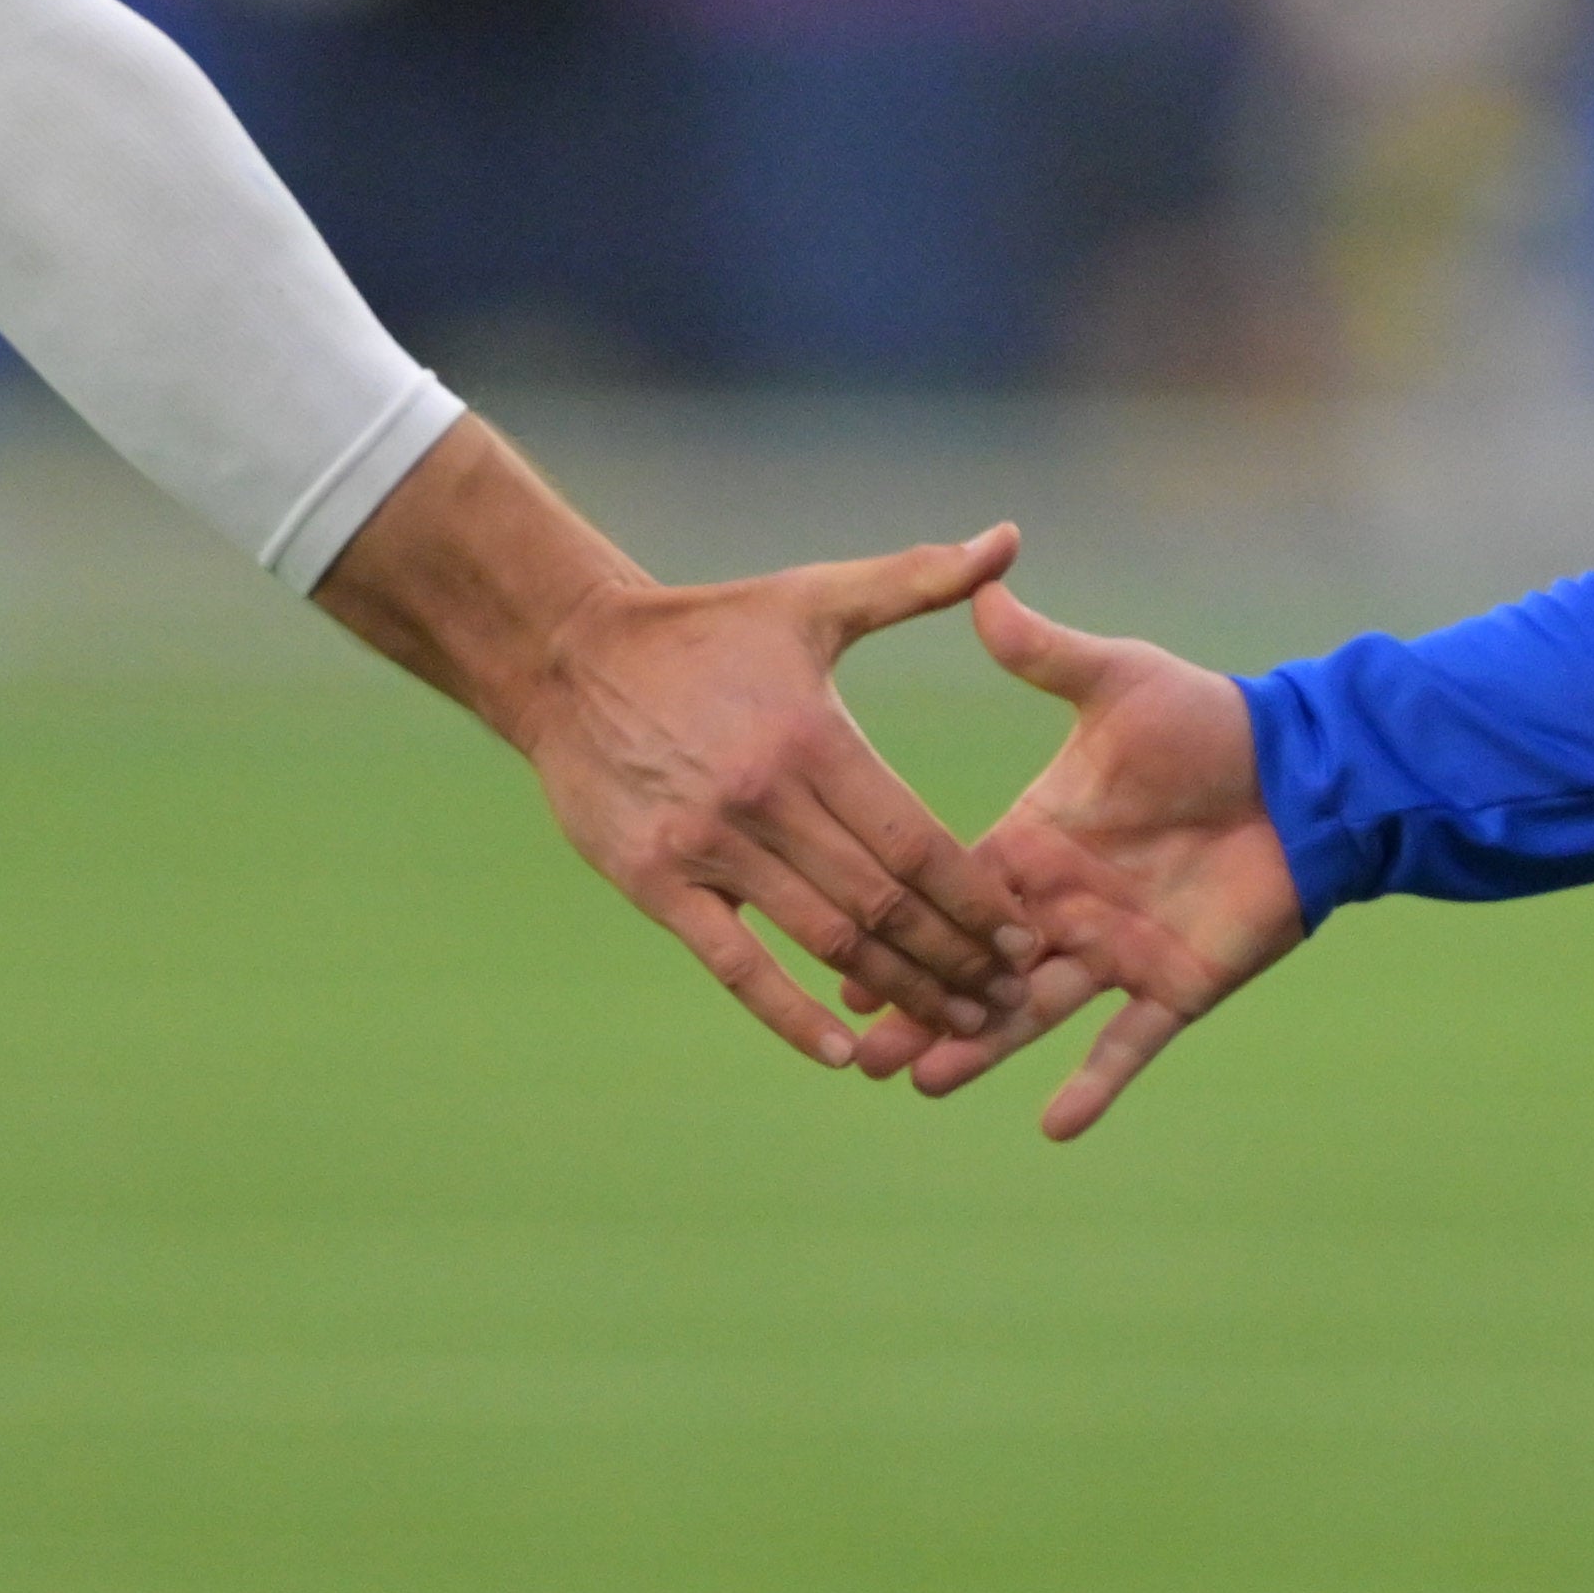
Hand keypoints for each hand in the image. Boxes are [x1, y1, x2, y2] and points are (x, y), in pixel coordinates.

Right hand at [497, 528, 1054, 1074]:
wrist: (570, 656)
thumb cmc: (708, 630)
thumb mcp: (813, 599)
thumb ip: (918, 581)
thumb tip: (1009, 540)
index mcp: (815, 739)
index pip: (918, 840)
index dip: (977, 900)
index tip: (1023, 939)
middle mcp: (767, 801)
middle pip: (884, 903)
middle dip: (955, 960)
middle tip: (1008, 1001)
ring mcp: (708, 848)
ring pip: (824, 940)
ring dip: (895, 992)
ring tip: (953, 1030)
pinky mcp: (655, 883)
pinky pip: (733, 966)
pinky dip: (788, 1013)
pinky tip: (838, 1052)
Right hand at [912, 583, 1297, 1138]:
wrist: (1307, 773)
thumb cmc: (1209, 721)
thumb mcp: (1117, 683)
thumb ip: (1046, 655)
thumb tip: (985, 582)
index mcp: (1034, 841)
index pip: (948, 889)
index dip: (900, 923)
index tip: (839, 955)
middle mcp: (1061, 908)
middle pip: (972, 967)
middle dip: (917, 1007)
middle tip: (859, 1049)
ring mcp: (1114, 953)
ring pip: (1030, 1015)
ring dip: (979, 1049)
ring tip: (919, 1082)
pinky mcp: (1173, 987)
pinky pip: (1127, 1045)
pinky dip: (1096, 1084)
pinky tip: (1054, 1125)